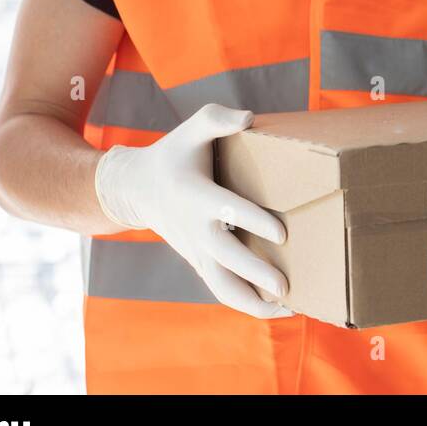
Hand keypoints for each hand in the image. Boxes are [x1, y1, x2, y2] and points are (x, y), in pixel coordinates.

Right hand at [94, 103, 291, 318]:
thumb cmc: (174, 154)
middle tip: (287, 286)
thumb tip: (249, 118)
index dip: (254, 222)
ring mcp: (197, 251)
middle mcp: (197, 229)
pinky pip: (223, 290)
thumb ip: (217, 118)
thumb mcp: (191, 128)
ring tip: (290, 307)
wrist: (136, 188)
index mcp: (197, 195)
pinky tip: (278, 307)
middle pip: (227, 259)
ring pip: (222, 287)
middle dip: (256, 273)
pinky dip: (247, 303)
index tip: (283, 232)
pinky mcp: (200, 263)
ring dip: (254, 303)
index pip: (227, 211)